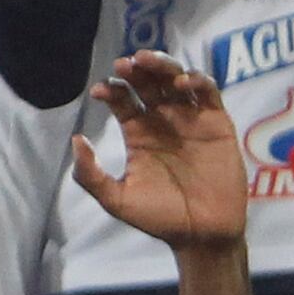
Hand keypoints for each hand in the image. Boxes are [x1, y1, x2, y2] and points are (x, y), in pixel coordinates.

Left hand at [67, 53, 247, 254]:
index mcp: (138, 133)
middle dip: (135, 70)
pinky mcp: (217, 123)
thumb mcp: (117, 199)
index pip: (123, 101)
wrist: (201, 234)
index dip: (112, 90)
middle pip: (148, 83)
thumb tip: (76, 140)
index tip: (101, 90)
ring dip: (162, 66)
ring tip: (146, 60)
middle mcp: (163, 120)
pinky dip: (197, 81)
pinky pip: (208, 93)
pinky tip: (180, 84)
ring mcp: (191, 119)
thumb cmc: (158, 218)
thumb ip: (91, 175)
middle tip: (123, 65)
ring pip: (176, 80)